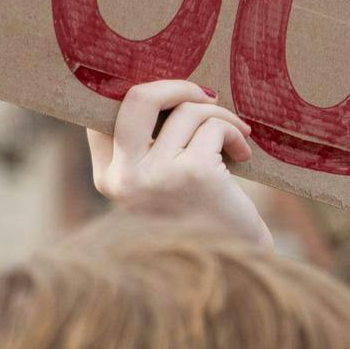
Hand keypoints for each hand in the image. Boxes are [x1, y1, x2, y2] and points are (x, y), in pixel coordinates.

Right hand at [87, 79, 272, 249]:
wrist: (235, 263)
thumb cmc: (201, 218)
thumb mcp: (162, 185)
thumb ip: (149, 147)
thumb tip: (161, 85)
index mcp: (108, 179)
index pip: (105, 115)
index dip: (139, 95)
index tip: (172, 96)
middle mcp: (125, 178)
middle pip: (138, 98)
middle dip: (176, 86)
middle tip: (205, 96)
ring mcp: (157, 175)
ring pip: (187, 111)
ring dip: (219, 116)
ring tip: (237, 135)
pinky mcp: (194, 174)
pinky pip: (214, 128)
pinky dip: (235, 133)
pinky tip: (243, 155)